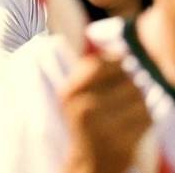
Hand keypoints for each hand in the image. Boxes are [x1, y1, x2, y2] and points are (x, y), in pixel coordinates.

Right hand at [61, 55, 151, 172]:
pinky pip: (146, 115)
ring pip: (138, 94)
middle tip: (123, 91)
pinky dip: (145, 115)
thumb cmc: (84, 123)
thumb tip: (119, 53)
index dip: (114, 61)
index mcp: (68, 94)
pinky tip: (133, 122)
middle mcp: (84, 107)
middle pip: (124, 77)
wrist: (89, 162)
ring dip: (139, 98)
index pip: (98, 64)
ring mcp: (104, 124)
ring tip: (128, 107)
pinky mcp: (125, 138)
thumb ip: (90, 73)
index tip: (118, 67)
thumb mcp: (74, 96)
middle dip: (129, 81)